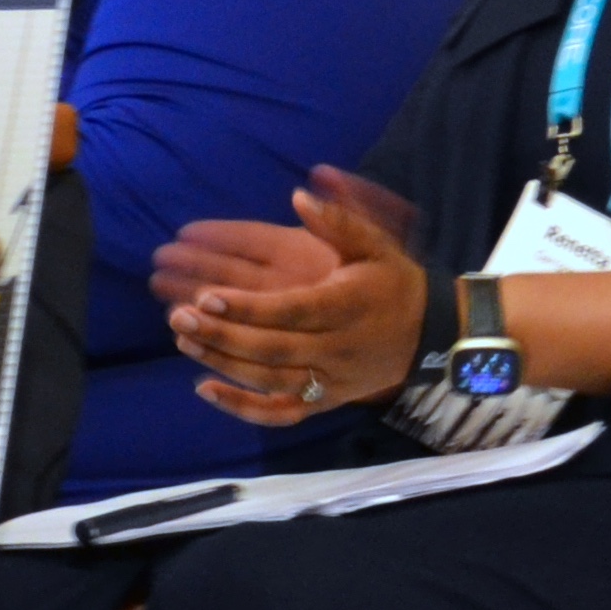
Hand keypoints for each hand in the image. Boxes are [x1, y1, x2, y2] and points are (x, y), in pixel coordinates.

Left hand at [168, 176, 425, 426]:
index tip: (207, 296)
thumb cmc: (394, 283)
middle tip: (179, 318)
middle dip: (222, 336)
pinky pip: (282, 413)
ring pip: (271, 381)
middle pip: (273, 349)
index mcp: (347, 307)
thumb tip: (299, 195)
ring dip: (224, 364)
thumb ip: (339, 221)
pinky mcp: (326, 402)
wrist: (431, 335)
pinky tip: (205, 390)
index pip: (291, 310)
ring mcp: (331, 381)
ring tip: (183, 341)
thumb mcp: (376, 245)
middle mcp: (338, 349)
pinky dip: (243, 408)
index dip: (247, 308)